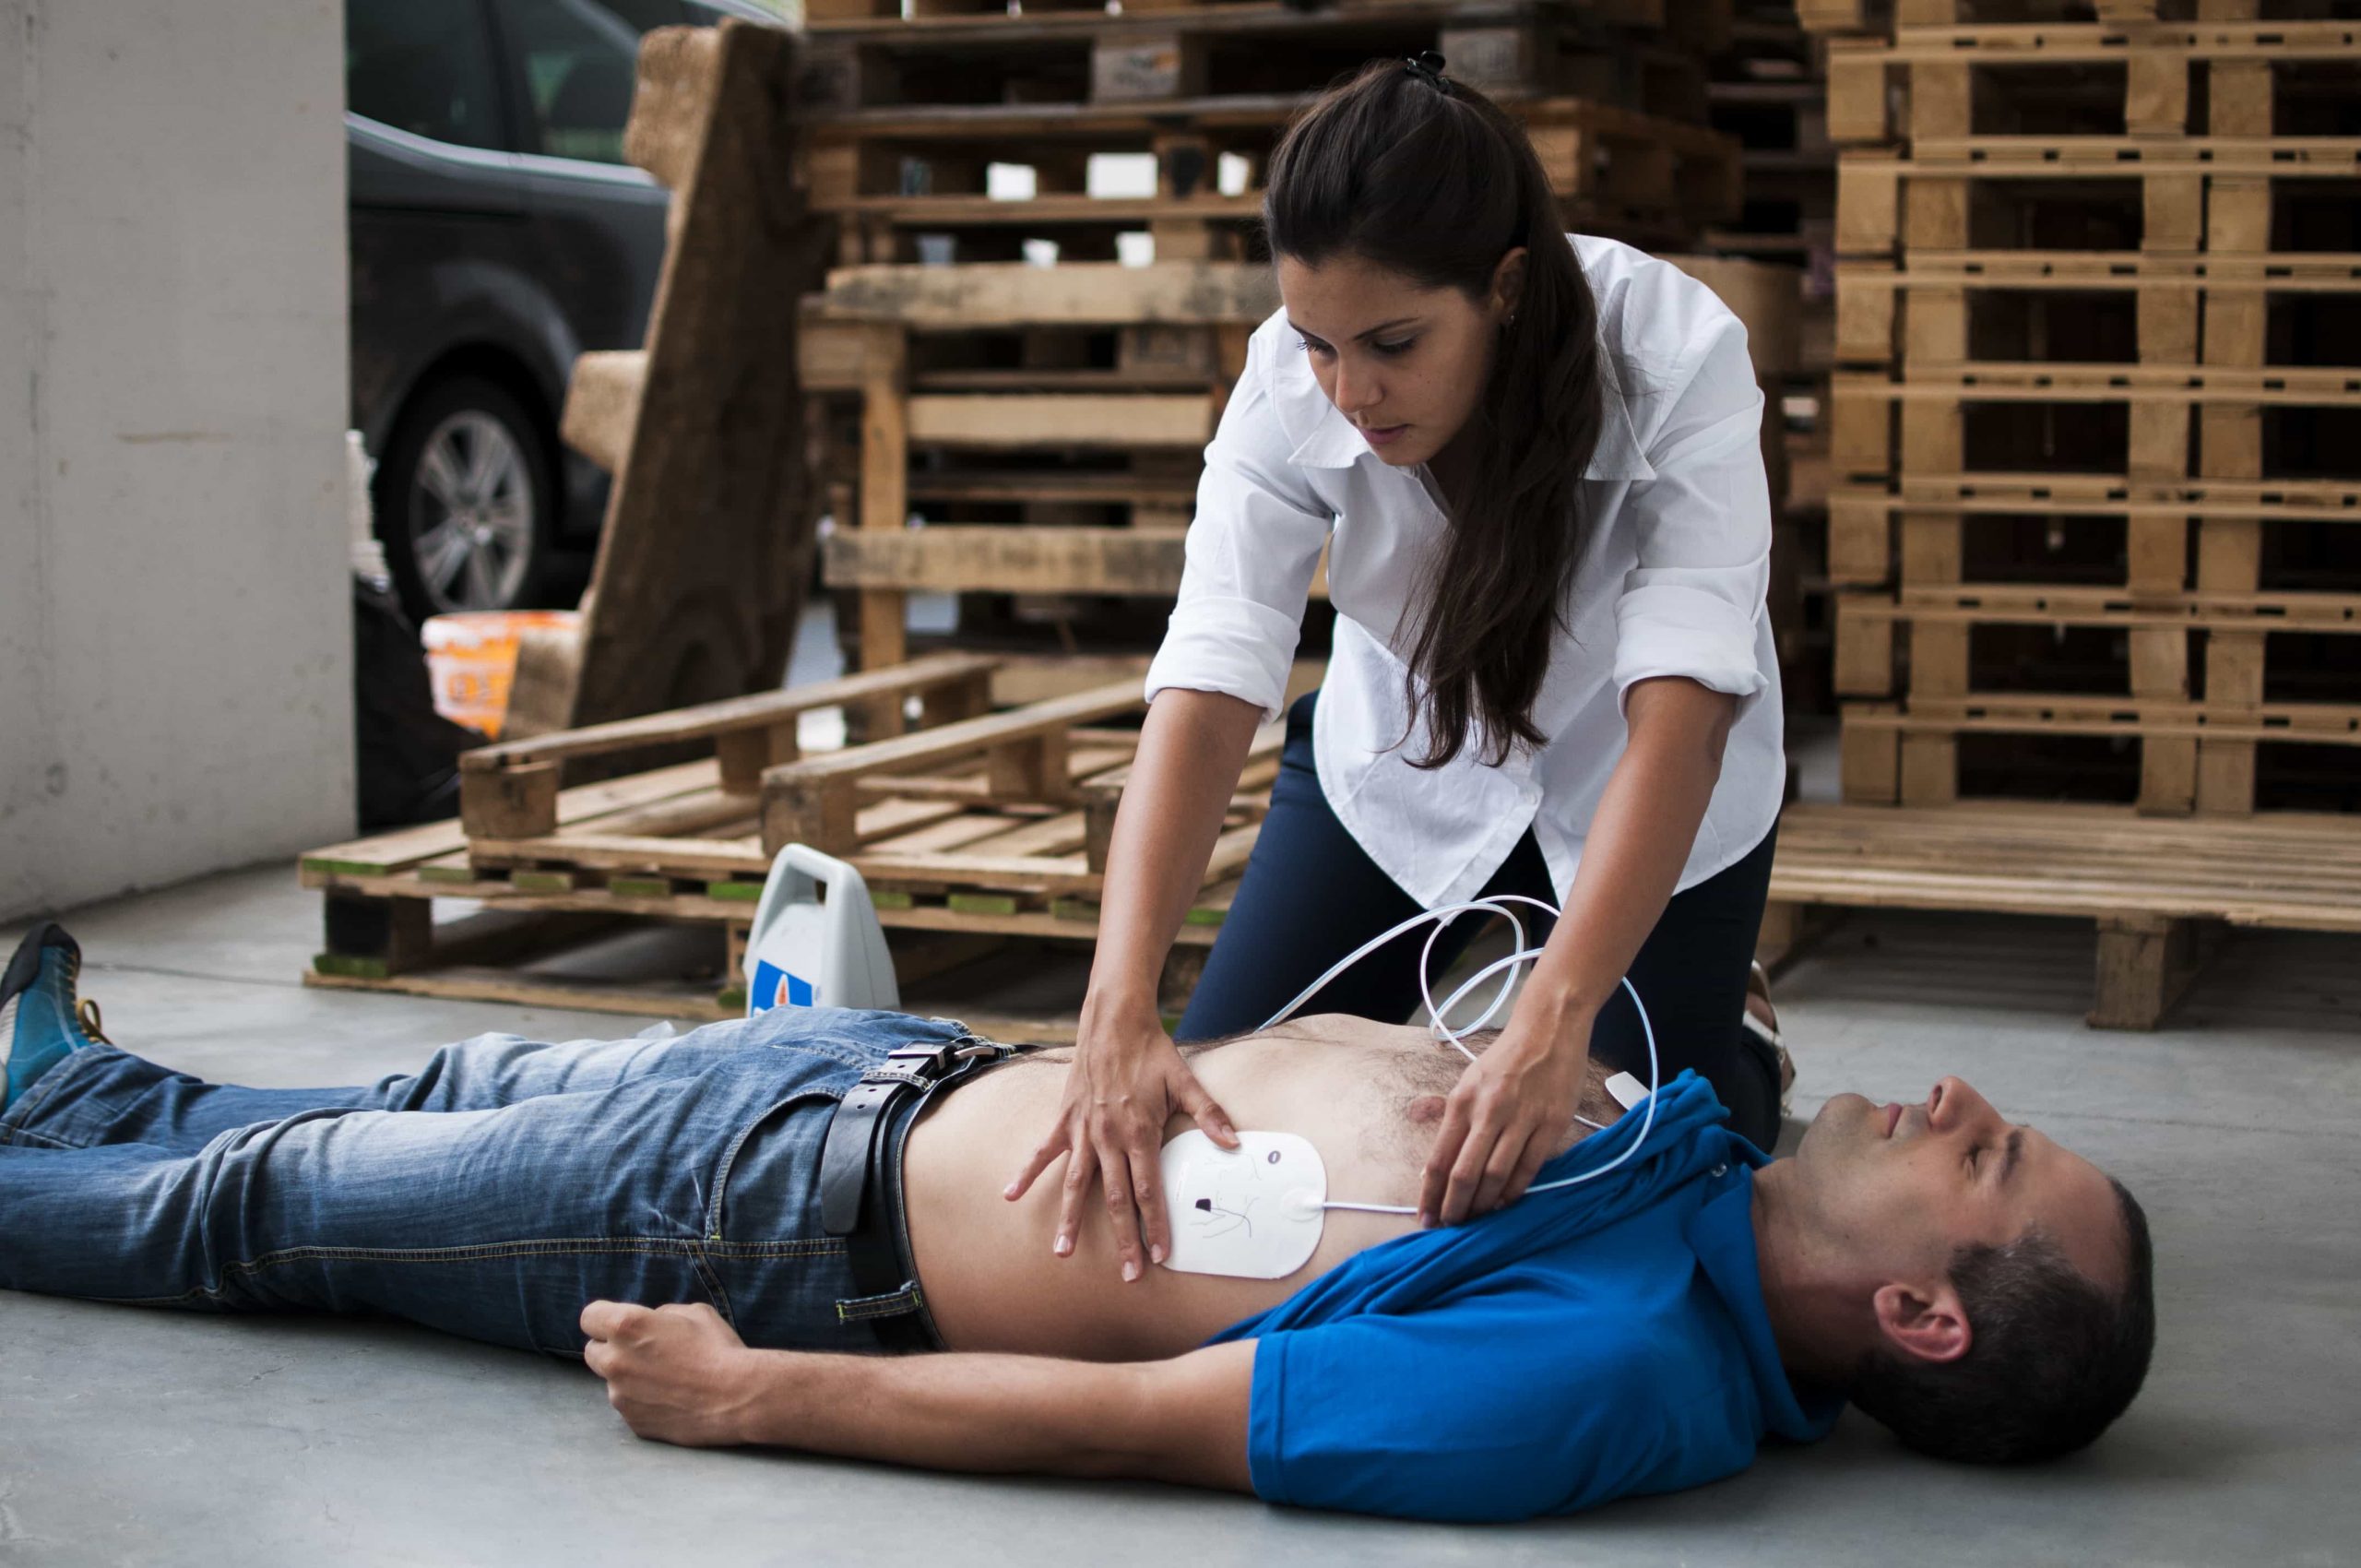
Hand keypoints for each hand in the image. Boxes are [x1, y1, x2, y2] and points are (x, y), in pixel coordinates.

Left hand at [580, 1299, 755, 1446]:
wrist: (737, 1397)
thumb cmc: (719, 1349)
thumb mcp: (694, 1312)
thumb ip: (661, 1315)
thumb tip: (651, 1323)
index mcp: (626, 1327)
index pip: (589, 1317)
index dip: (603, 1317)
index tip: (617, 1322)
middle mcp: (615, 1361)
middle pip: (592, 1351)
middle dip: (611, 1348)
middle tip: (642, 1351)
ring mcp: (620, 1396)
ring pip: (612, 1381)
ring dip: (629, 1377)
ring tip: (667, 1379)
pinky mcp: (632, 1422)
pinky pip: (630, 1407)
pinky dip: (643, 1402)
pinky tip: (672, 1399)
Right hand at [1004, 1000, 1237, 1281]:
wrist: (1114, 1020)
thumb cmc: (1152, 1051)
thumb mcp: (1185, 1081)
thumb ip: (1209, 1115)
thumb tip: (1234, 1144)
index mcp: (1139, 1132)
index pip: (1149, 1190)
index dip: (1155, 1225)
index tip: (1159, 1256)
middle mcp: (1108, 1137)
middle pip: (1115, 1198)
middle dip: (1123, 1239)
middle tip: (1128, 1275)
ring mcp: (1083, 1130)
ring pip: (1075, 1185)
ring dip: (1069, 1220)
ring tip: (1063, 1253)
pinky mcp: (1065, 1119)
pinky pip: (1044, 1152)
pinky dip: (1026, 1173)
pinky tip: (1010, 1196)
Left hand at [1418, 1005, 1592, 1227]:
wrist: (1549, 1029)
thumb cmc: (1505, 1059)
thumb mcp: (1468, 1082)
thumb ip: (1451, 1122)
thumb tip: (1434, 1169)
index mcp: (1463, 1101)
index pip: (1439, 1159)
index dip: (1431, 1195)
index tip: (1426, 1218)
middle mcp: (1489, 1111)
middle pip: (1465, 1174)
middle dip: (1455, 1208)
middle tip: (1451, 1227)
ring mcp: (1523, 1118)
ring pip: (1497, 1176)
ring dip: (1484, 1205)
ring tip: (1477, 1220)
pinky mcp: (1552, 1123)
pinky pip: (1530, 1168)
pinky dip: (1515, 1191)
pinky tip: (1506, 1203)